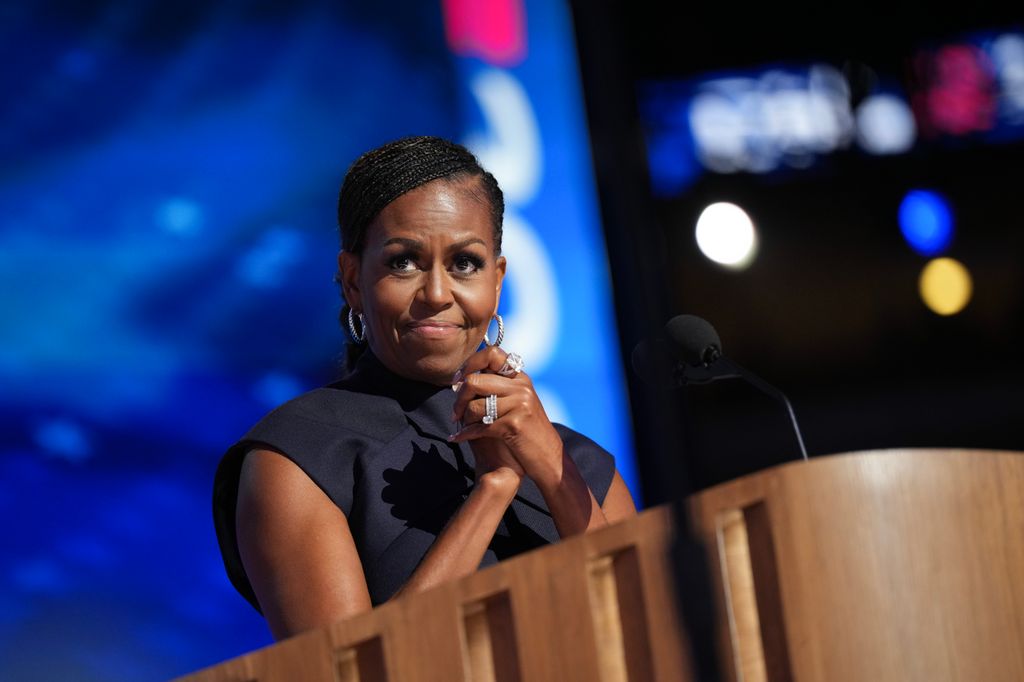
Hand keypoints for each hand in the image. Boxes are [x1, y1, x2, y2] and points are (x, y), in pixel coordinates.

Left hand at [449, 346, 564, 491]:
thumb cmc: (526, 430)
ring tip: (460, 426)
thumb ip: (497, 387)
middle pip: (474, 381)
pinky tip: (458, 438)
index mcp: (520, 377)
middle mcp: (521, 387)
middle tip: (455, 412)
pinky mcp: (515, 424)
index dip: (470, 363)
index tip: (458, 379)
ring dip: (463, 419)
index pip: (492, 354)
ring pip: (474, 406)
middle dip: (459, 398)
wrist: (548, 455)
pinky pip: (480, 427)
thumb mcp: (518, 402)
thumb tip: (461, 379)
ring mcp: (519, 404)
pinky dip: (465, 434)